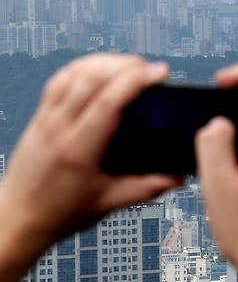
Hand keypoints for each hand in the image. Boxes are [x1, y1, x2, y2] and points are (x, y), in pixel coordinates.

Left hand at [0, 54, 180, 244]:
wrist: (17, 219)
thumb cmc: (58, 214)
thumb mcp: (108, 203)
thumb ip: (145, 189)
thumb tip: (175, 178)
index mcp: (78, 150)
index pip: (108, 102)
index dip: (135, 81)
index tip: (158, 73)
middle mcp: (58, 128)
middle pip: (91, 78)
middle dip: (124, 65)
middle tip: (149, 69)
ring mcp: (46, 119)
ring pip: (73, 74)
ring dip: (103, 62)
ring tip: (128, 66)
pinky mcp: (39, 117)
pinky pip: (59, 80)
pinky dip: (82, 68)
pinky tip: (98, 70)